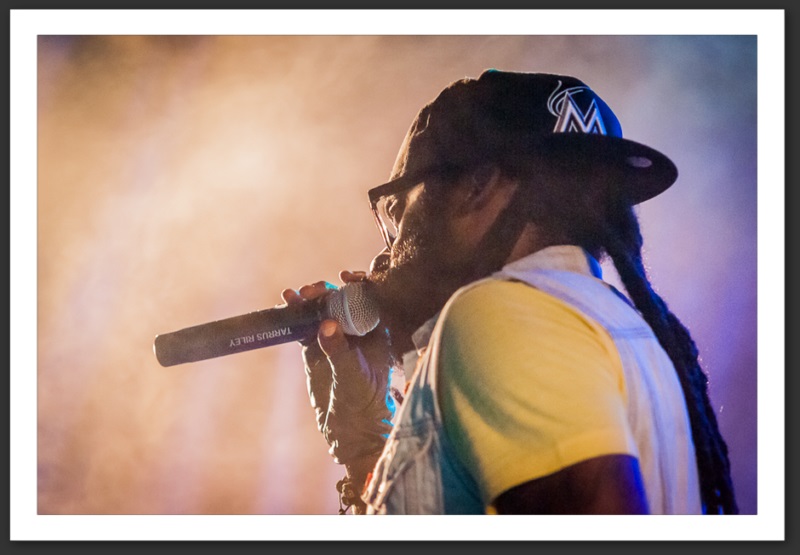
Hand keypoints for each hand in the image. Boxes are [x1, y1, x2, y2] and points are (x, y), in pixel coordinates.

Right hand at [281, 271, 394, 468]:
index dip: (358, 284)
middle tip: (312, 290)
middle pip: (341, 301)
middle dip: (327, 292)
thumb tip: (326, 325)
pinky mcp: (315, 349)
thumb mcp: (353, 376)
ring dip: (309, 300)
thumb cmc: (364, 402)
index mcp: (376, 332)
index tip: (344, 278)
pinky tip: (286, 302)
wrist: (351, 430)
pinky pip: (306, 325)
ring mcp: (335, 338)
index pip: (369, 299)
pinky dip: (296, 314)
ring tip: (295, 295)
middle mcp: (356, 331)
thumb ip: (340, 350)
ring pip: (321, 311)